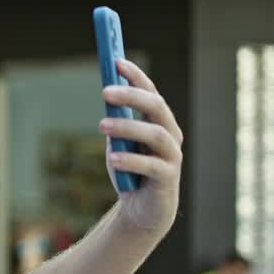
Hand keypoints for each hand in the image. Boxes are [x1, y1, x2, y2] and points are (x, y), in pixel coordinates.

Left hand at [100, 59, 183, 233]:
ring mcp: (172, 156)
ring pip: (154, 134)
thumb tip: (107, 96)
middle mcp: (170, 134)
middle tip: (105, 92)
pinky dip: (130, 160)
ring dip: (127, 127)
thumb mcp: (118, 144)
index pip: (150, 92)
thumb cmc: (130, 172)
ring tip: (101, 125)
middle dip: (131, 96)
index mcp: (159, 122)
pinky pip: (151, 166)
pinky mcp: (168, 178)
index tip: (116, 62)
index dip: (135, 76)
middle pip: (156, 107)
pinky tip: (112, 158)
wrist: (142, 211)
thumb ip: (116, 123)